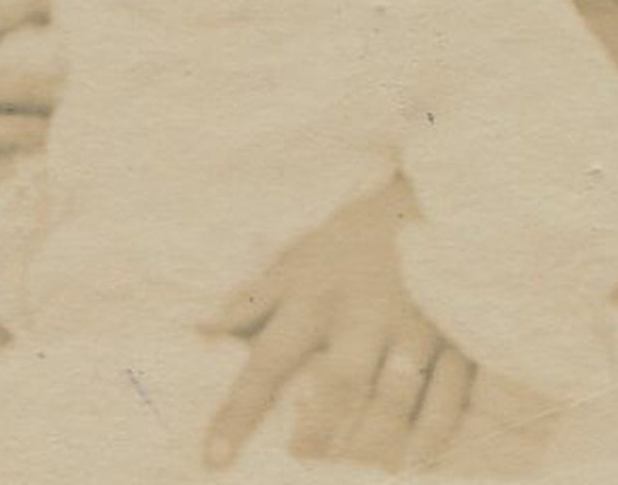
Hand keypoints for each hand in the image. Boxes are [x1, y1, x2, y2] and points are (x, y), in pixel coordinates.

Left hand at [201, 179, 474, 471]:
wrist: (429, 200)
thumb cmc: (352, 238)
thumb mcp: (297, 259)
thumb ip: (252, 301)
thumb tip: (202, 333)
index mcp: (315, 296)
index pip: (268, 359)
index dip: (239, 411)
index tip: (214, 457)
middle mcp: (362, 314)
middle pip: (340, 380)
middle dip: (319, 428)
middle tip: (299, 459)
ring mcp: (413, 326)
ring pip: (396, 395)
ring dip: (376, 440)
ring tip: (357, 468)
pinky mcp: (455, 335)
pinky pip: (449, 395)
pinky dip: (433, 433)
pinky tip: (415, 461)